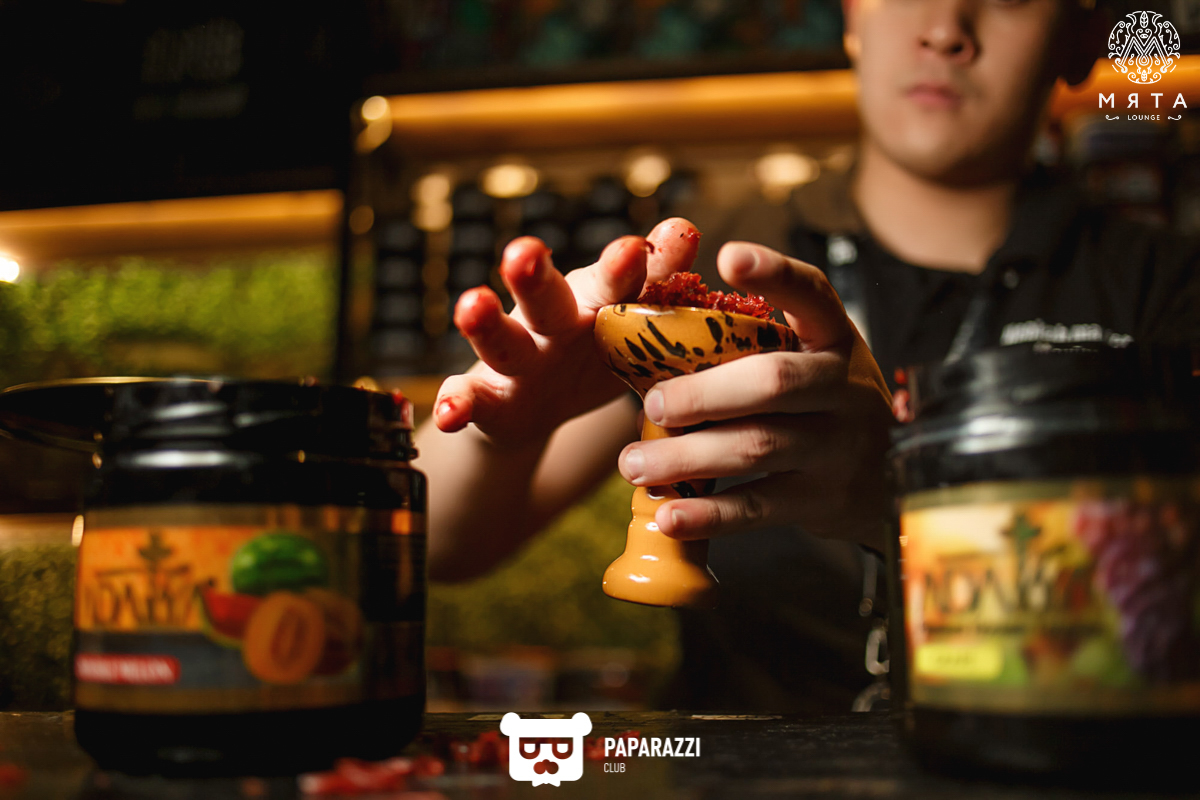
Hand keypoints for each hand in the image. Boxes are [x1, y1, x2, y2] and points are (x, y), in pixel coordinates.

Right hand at [435, 218, 701, 448]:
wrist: (541, 410)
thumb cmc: (602, 352)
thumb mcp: (636, 325)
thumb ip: (656, 282)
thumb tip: (684, 229)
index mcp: (599, 305)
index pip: (614, 280)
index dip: (625, 267)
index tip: (635, 248)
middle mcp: (554, 325)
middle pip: (545, 298)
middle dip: (535, 276)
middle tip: (525, 252)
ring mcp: (519, 362)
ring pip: (502, 342)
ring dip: (485, 324)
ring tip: (472, 305)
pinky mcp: (490, 402)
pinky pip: (472, 402)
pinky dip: (458, 404)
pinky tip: (448, 412)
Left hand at [616, 242, 893, 549]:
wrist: (889, 482)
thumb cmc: (822, 407)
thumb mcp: (810, 363)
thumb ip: (754, 348)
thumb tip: (652, 338)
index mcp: (834, 339)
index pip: (812, 294)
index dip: (773, 274)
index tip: (729, 256)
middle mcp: (844, 387)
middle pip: (774, 381)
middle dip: (705, 393)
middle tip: (653, 403)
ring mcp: (839, 447)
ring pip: (758, 446)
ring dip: (688, 456)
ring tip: (634, 464)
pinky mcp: (824, 500)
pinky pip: (759, 507)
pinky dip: (709, 514)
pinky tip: (668, 516)